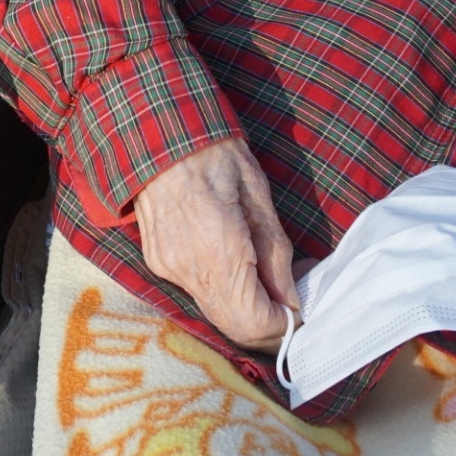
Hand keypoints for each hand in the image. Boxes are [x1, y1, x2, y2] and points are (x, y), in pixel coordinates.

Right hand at [134, 137, 300, 349]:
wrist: (155, 128)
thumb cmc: (213, 150)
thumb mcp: (258, 193)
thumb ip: (275, 254)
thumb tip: (291, 300)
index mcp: (218, 250)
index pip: (252, 323)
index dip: (282, 326)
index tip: (300, 311)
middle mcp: (187, 269)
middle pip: (232, 326)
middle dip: (266, 324)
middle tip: (289, 300)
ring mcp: (167, 267)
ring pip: (214, 311)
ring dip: (244, 308)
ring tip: (266, 276)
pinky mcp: (157, 261)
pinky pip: (196, 291)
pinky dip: (222, 290)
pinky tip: (236, 261)